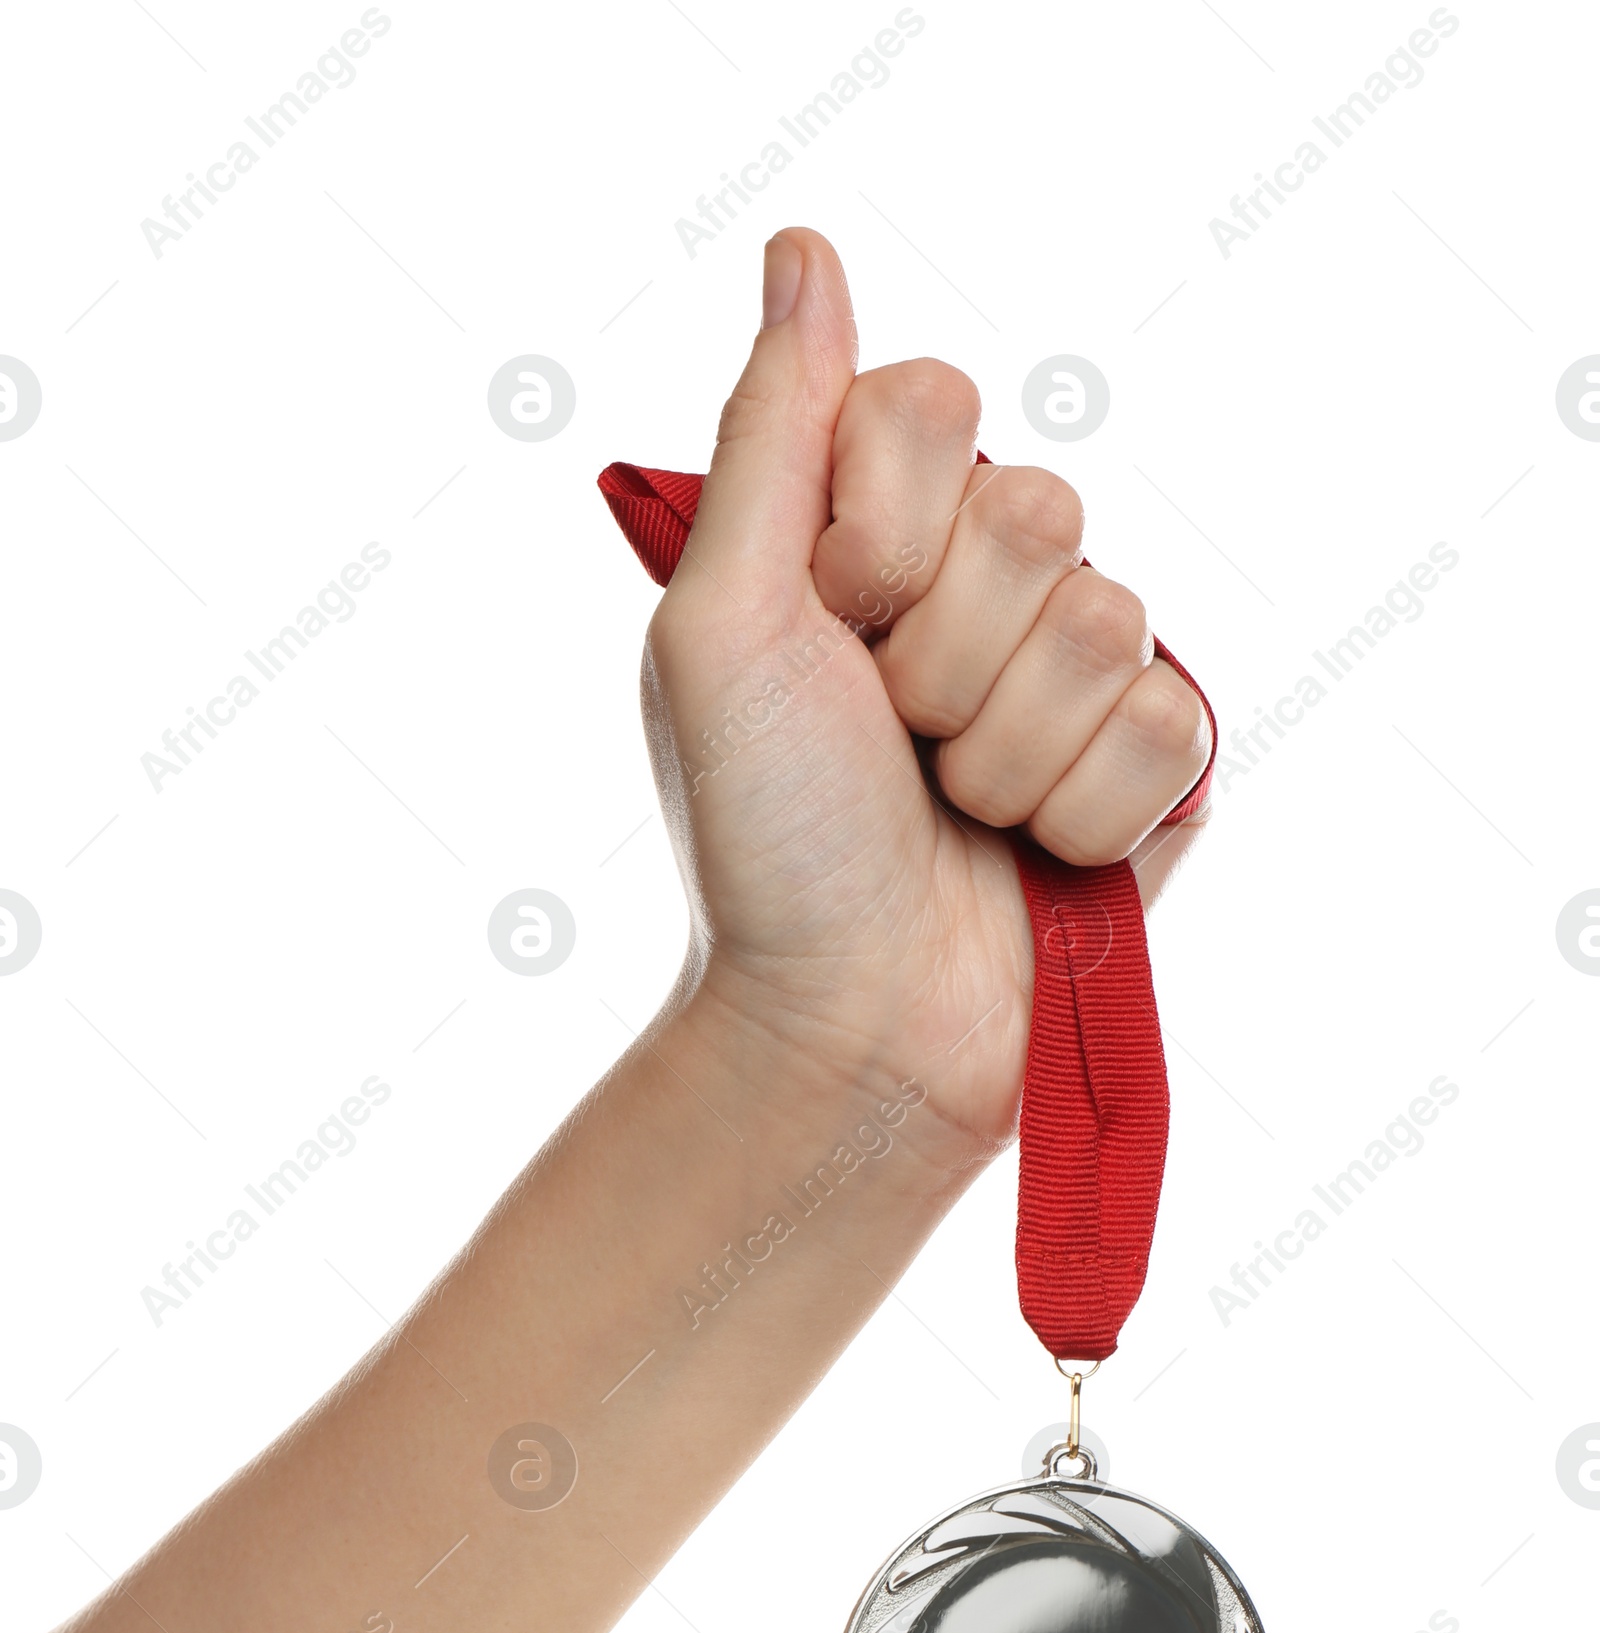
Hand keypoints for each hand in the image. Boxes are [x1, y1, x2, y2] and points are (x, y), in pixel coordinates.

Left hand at [641, 227, 1212, 1160]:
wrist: (847, 1022)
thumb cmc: (765, 839)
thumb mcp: (723, 627)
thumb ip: (773, 433)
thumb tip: (805, 249)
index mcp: (868, 531)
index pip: (933, 401)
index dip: (880, 529)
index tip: (829, 629)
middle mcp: (981, 580)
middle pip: (1036, 507)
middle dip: (940, 658)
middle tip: (888, 744)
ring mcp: (1077, 670)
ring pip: (1109, 619)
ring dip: (1005, 750)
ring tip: (950, 810)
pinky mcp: (1154, 762)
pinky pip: (1171, 724)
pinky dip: (1083, 814)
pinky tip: (1030, 857)